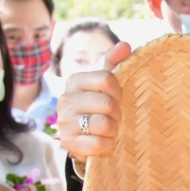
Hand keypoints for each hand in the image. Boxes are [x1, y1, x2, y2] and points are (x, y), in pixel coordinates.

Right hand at [56, 41, 131, 164]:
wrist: (84, 137)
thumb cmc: (99, 106)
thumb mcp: (106, 84)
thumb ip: (115, 64)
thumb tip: (125, 45)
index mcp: (75, 81)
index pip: (106, 79)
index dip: (119, 91)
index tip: (118, 98)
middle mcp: (65, 99)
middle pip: (107, 103)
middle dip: (117, 113)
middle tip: (114, 117)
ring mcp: (64, 122)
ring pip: (104, 124)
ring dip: (113, 129)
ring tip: (109, 129)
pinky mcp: (68, 143)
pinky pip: (99, 144)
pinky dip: (108, 144)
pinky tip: (105, 141)